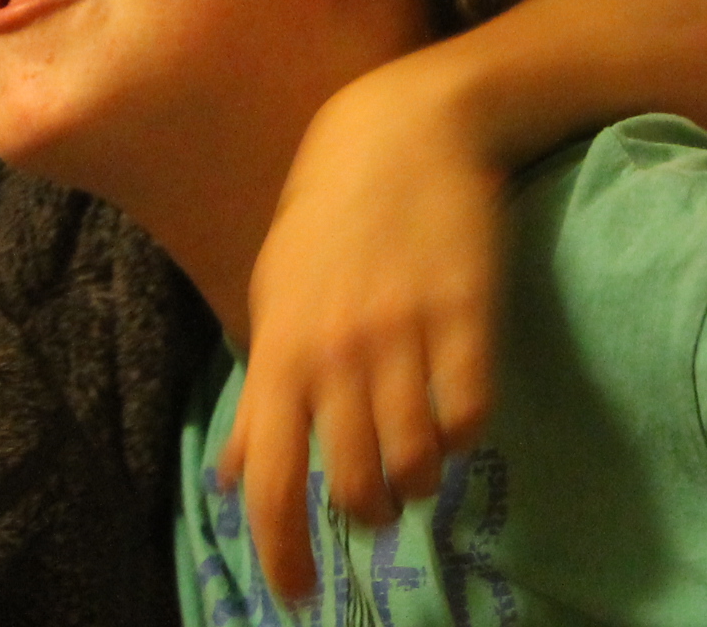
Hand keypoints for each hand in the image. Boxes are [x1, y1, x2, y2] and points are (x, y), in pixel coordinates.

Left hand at [219, 59, 503, 602]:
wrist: (404, 126)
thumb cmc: (328, 215)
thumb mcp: (277, 298)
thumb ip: (261, 394)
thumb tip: (235, 477)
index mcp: (282, 352)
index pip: (273, 485)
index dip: (282, 555)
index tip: (297, 596)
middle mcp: (339, 352)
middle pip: (353, 485)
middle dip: (368, 516)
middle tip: (377, 506)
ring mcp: (406, 333)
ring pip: (418, 460)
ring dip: (420, 482)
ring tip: (420, 467)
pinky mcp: (469, 312)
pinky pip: (471, 412)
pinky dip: (464, 435)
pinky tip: (457, 418)